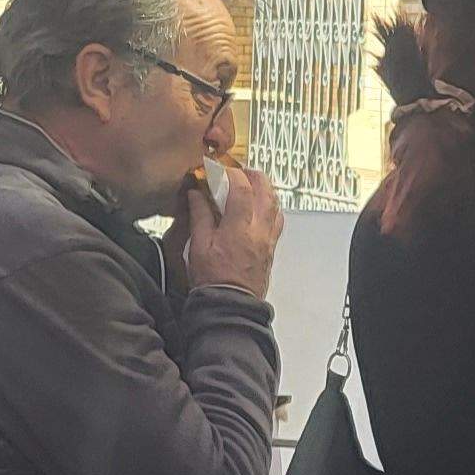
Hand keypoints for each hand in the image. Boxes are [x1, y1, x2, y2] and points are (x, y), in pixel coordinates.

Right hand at [183, 164, 283, 297]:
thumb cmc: (213, 279)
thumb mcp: (199, 246)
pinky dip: (270, 207)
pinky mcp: (271, 247)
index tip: (220, 169)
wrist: (231, 305)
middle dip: (253, 176)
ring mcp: (268, 239)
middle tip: (238, 173)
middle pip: (266, 191)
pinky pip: (277, 219)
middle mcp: (259, 230)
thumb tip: (197, 194)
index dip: (231, 174)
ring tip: (249, 186)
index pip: (242, 189)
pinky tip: (259, 208)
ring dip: (264, 190)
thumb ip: (200, 216)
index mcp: (238, 228)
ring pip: (275, 204)